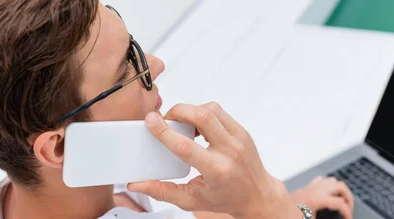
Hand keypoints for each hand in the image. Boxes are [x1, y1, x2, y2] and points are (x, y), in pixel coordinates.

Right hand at [128, 102, 301, 218]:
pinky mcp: (241, 131)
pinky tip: (196, 125)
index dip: (165, 131)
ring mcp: (239, 138)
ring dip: (191, 110)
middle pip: (203, 117)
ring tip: (181, 122)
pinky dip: (203, 112)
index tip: (151, 120)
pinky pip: (219, 112)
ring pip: (211, 109)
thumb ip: (162, 192)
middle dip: (178, 111)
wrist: (257, 196)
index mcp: (216, 170)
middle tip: (166, 119)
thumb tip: (137, 184)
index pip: (186, 147)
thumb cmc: (225, 198)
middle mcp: (230, 151)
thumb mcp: (191, 200)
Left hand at [291, 176, 353, 218]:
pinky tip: (327, 197)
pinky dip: (328, 187)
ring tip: (340, 202)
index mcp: (317, 199)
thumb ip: (323, 218)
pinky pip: (321, 181)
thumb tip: (332, 218)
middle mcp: (315, 189)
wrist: (271, 207)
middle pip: (340, 186)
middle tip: (348, 209)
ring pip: (332, 181)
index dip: (347, 213)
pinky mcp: (305, 188)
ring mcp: (310, 187)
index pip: (340, 203)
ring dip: (339, 190)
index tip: (348, 218)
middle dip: (348, 198)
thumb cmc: (287, 215)